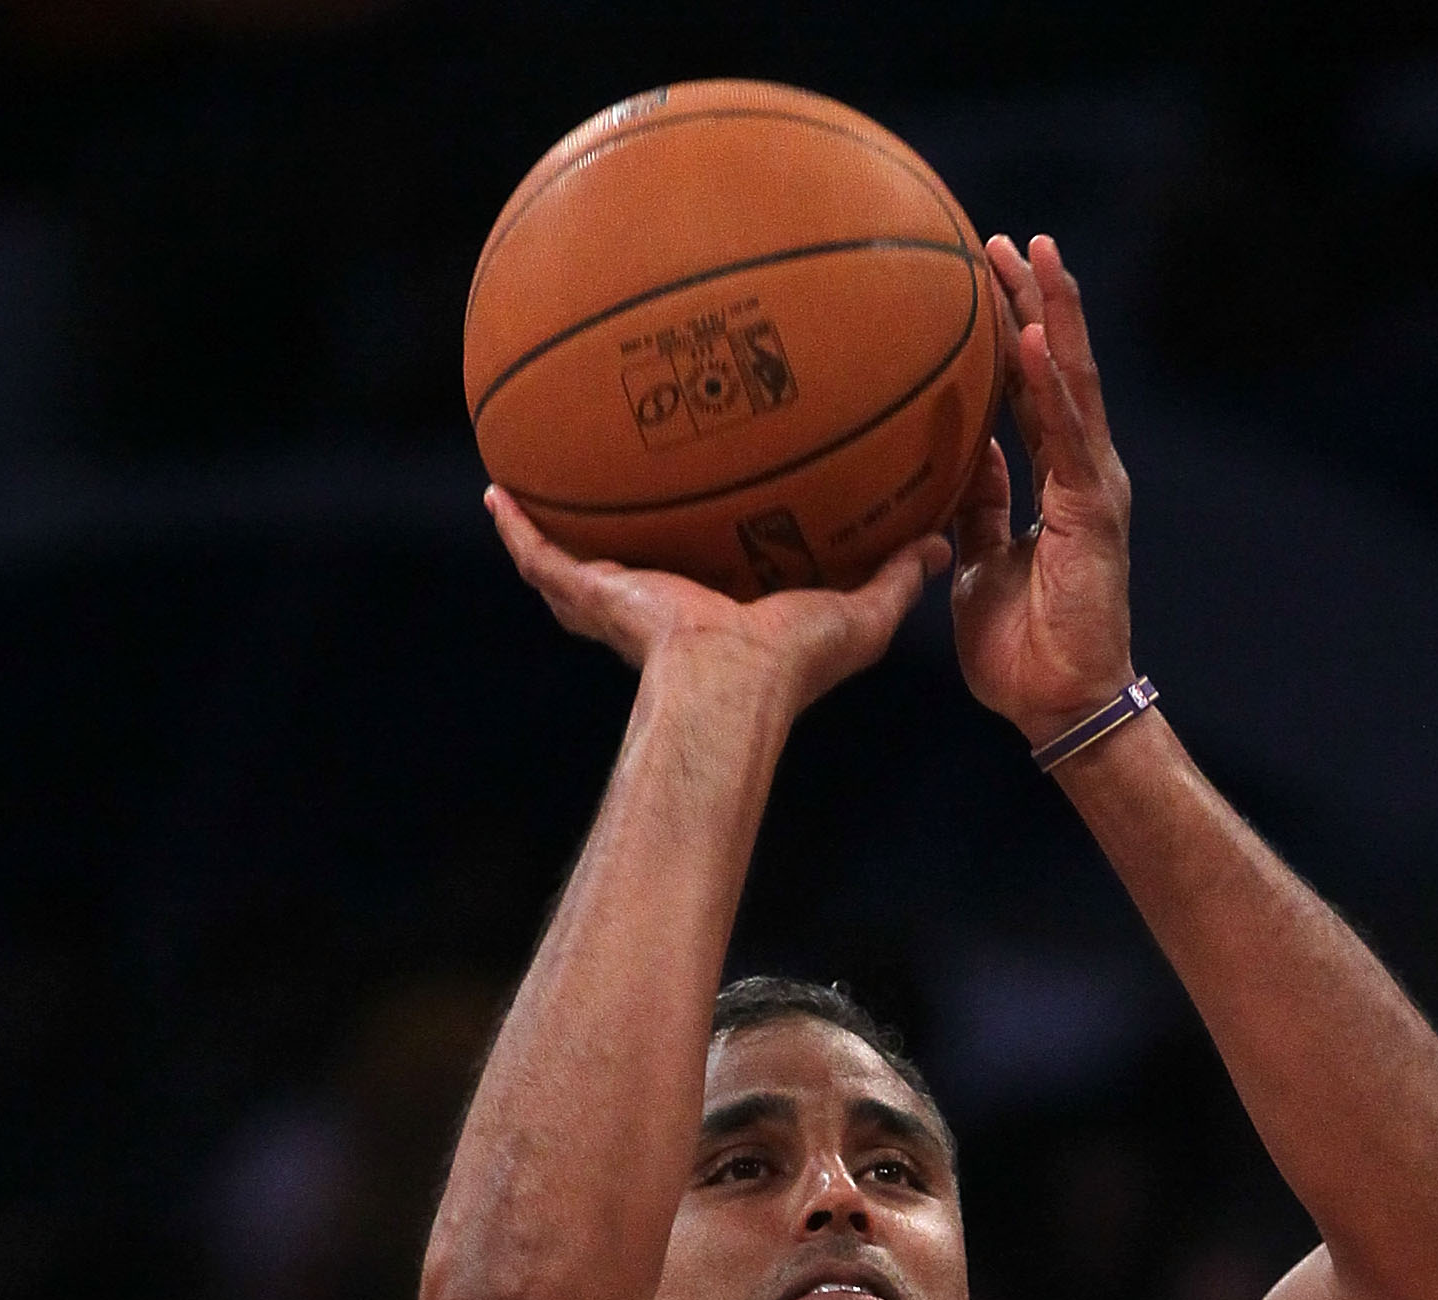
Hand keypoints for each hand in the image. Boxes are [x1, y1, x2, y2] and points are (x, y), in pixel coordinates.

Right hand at [484, 487, 949, 719]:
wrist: (732, 685)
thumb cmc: (792, 667)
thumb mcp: (860, 614)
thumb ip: (898, 578)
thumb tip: (942, 540)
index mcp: (717, 609)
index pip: (705, 570)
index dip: (704, 540)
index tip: (704, 503)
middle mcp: (662, 604)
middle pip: (632, 562)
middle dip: (618, 530)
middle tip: (609, 485)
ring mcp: (620, 600)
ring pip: (575, 559)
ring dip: (551, 524)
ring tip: (528, 476)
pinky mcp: (591, 596)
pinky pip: (541, 558)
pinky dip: (515, 528)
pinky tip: (494, 491)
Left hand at [950, 234, 1135, 747]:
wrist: (1059, 704)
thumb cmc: (1019, 649)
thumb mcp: (978, 564)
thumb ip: (977, 507)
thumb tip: (964, 453)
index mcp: (1057, 483)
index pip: (1034, 392)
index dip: (1014, 333)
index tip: (987, 276)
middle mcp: (1083, 473)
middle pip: (1059, 369)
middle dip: (1037, 300)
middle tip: (1008, 238)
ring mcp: (1094, 487)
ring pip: (1072, 385)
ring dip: (1052, 317)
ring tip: (1032, 254)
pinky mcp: (1094, 511)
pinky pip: (1066, 437)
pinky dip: (1050, 386)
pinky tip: (1034, 338)